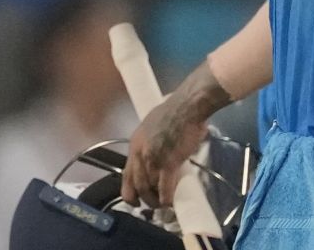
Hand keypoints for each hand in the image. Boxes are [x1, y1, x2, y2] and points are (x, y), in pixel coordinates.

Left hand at [121, 95, 210, 209]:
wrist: (187, 106)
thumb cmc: (174, 112)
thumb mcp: (152, 127)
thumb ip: (151, 143)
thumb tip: (159, 154)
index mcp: (134, 145)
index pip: (126, 174)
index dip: (130, 191)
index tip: (135, 201)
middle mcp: (139, 154)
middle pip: (136, 184)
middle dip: (144, 199)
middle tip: (152, 205)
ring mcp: (153, 159)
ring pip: (149, 188)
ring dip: (155, 200)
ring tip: (163, 205)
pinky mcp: (168, 163)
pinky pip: (164, 187)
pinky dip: (166, 198)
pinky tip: (170, 202)